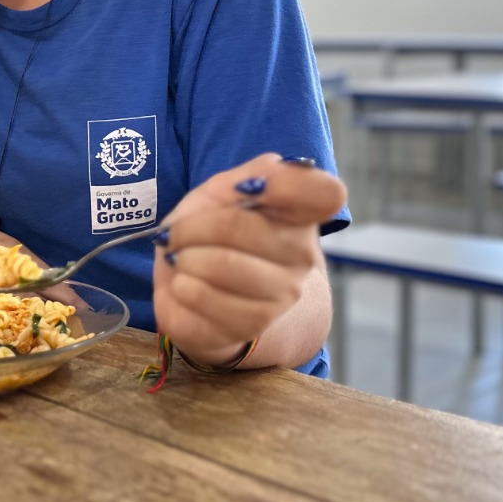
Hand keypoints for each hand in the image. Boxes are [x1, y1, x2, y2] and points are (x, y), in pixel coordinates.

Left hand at [152, 154, 346, 361]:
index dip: (282, 184)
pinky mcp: (251, 326)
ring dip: (184, 260)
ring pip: (219, 266)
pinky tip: (186, 286)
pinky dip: (179, 289)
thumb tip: (262, 179)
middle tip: (177, 234)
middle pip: (237, 226)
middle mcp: (302, 255)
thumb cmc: (214, 236)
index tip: (244, 190)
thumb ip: (248, 174)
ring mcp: (281, 295)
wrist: (207, 294)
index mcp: (302, 214)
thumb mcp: (223, 192)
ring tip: (182, 261)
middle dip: (191, 228)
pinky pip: (203, 299)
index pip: (325, 193)